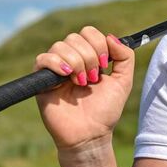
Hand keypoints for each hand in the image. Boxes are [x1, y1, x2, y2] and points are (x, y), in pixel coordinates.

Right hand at [34, 26, 134, 151]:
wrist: (90, 134)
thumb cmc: (105, 111)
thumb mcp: (123, 81)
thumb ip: (125, 56)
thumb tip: (110, 36)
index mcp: (88, 57)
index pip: (88, 32)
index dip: (98, 44)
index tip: (105, 65)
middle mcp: (70, 60)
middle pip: (75, 37)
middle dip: (89, 57)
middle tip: (93, 78)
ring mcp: (55, 69)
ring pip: (60, 46)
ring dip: (76, 63)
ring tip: (81, 83)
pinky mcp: (41, 81)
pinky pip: (43, 59)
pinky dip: (56, 64)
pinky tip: (67, 78)